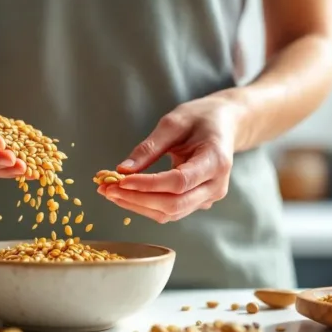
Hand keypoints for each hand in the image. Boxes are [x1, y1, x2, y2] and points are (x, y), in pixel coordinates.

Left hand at [98, 97, 242, 222]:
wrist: (225, 125)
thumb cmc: (200, 118)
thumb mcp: (174, 122)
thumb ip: (149, 147)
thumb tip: (122, 170)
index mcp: (216, 161)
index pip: (178, 182)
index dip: (147, 185)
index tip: (120, 180)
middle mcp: (216, 186)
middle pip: (173, 205)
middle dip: (137, 199)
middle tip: (106, 189)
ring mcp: (209, 197)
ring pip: (170, 213)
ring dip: (137, 205)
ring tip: (109, 192)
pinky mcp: (198, 202)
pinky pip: (170, 210)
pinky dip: (145, 205)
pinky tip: (125, 194)